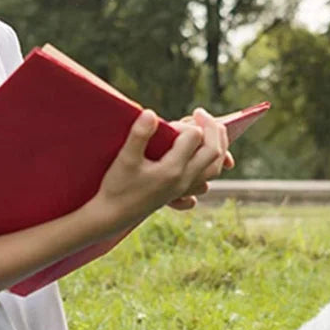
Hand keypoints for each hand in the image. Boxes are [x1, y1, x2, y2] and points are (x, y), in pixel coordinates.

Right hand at [89, 108, 228, 229]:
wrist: (112, 216)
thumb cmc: (116, 186)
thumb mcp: (124, 159)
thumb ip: (139, 135)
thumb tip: (150, 113)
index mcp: (173, 169)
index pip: (194, 138)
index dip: (185, 125)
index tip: (172, 122)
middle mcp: (185, 180)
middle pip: (214, 152)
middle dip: (213, 129)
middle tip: (200, 113)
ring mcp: (185, 189)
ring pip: (215, 169)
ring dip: (217, 147)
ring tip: (209, 131)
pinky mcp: (180, 195)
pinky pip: (206, 183)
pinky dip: (210, 168)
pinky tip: (201, 160)